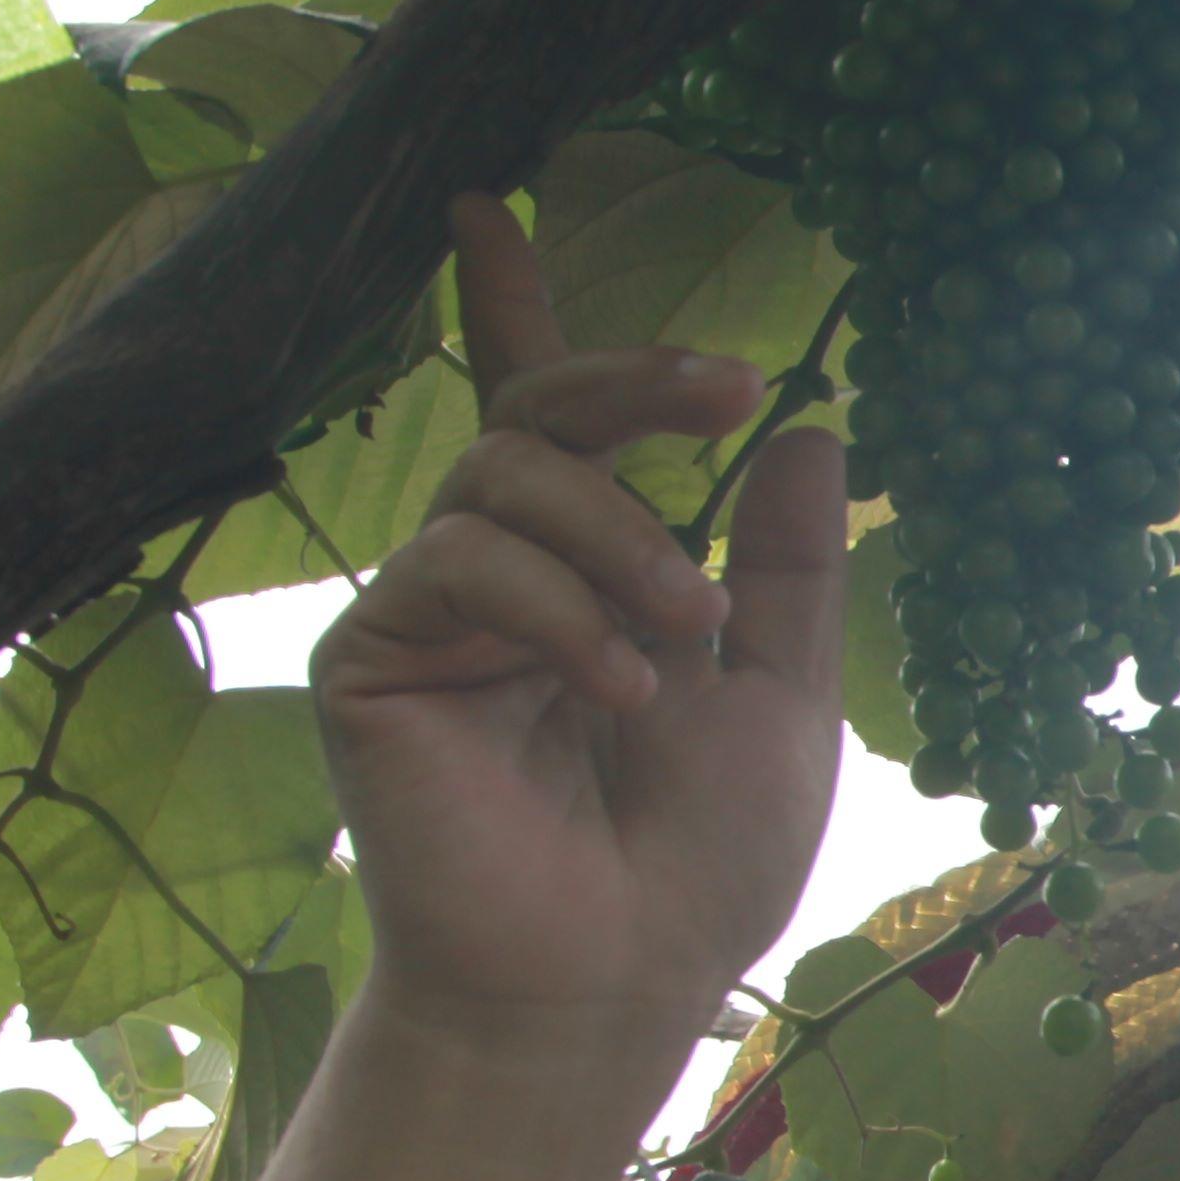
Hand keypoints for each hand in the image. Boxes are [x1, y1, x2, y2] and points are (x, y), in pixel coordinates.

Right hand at [311, 196, 846, 1052]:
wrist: (613, 978)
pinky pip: (454, 567)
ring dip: (618, 540)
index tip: (492, 202)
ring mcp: (427, 613)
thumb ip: (788, 565)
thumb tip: (806, 426)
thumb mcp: (784, 695)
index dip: (514, 307)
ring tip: (682, 638)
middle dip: (635, 384)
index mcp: (588, 571)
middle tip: (730, 394)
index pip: (543, 413)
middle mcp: (497, 574)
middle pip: (534, 414)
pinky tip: (614, 690)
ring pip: (503, 482)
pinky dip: (554, 612)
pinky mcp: (373, 661)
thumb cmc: (696, 863)